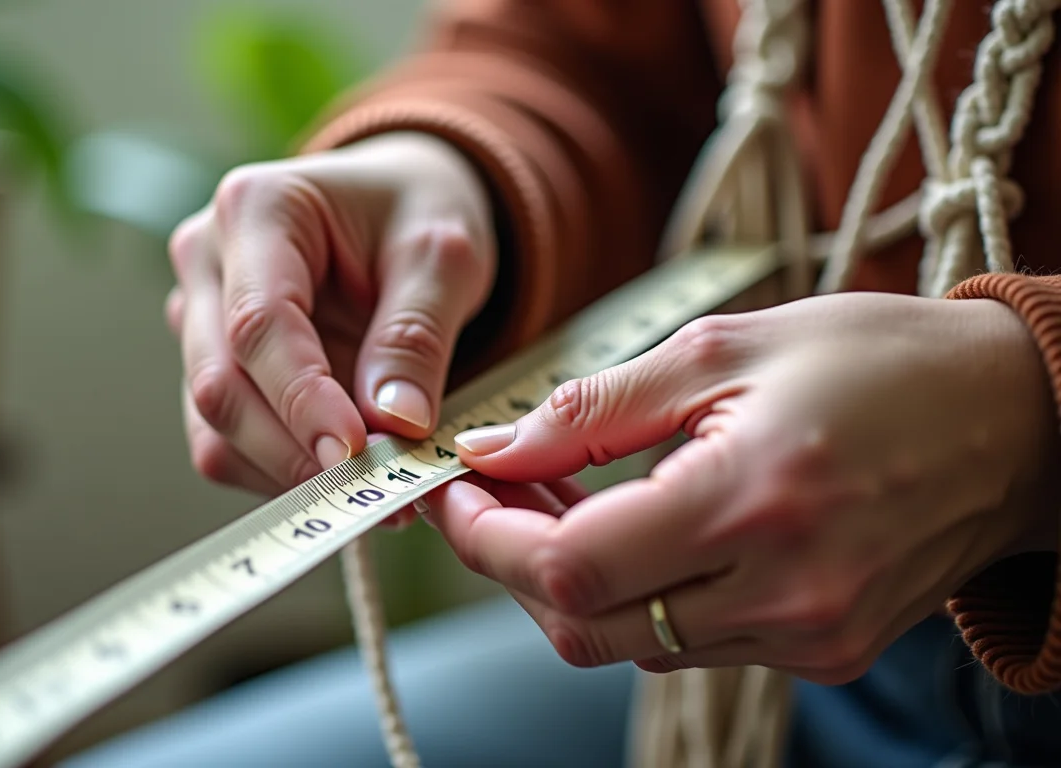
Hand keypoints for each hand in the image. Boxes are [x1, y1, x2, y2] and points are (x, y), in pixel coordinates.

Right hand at [166, 132, 495, 521]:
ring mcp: (198, 318)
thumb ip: (416, 335)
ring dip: (289, 472)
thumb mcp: (443, 256)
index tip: (356, 452)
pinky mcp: (211, 366)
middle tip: (377, 493)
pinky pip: (227, 443)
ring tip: (375, 492)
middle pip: (220, 382)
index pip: (258, 323)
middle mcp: (206, 261)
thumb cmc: (417, 214)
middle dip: (296, 450)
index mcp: (256, 209)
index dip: (302, 398)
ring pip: (214, 426)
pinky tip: (344, 476)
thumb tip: (395, 424)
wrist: (398, 209)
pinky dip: (283, 472)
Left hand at [425, 293, 1059, 683]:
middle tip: (498, 487)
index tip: (453, 491)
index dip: (487, 538)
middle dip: (515, 562)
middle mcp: (784, 593)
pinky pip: (689, 643)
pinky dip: (638, 594)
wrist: (1016, 418)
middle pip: (583, 625)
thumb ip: (594, 407)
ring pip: (629, 642)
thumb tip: (489, 447)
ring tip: (565, 491)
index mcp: (752, 500)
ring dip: (573, 577)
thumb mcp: (723, 349)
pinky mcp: (825, 651)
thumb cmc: (875, 359)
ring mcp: (808, 636)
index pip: (569, 568)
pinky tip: (635, 526)